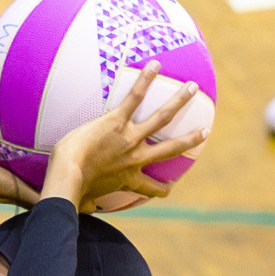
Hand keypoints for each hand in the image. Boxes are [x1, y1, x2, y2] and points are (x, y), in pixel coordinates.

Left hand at [41, 61, 206, 212]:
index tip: (170, 188)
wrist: (69, 176)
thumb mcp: (84, 201)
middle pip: (170, 148)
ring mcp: (130, 138)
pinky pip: (135, 97)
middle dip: (190, 139)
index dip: (162, 190)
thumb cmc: (70, 190)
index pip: (150, 188)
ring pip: (162, 118)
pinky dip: (145, 80)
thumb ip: (88, 204)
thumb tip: (84, 210)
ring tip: (193, 88)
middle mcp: (135, 157)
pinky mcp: (116, 121)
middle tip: (204, 131)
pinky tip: (154, 65)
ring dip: (179, 101)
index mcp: (128, 178)